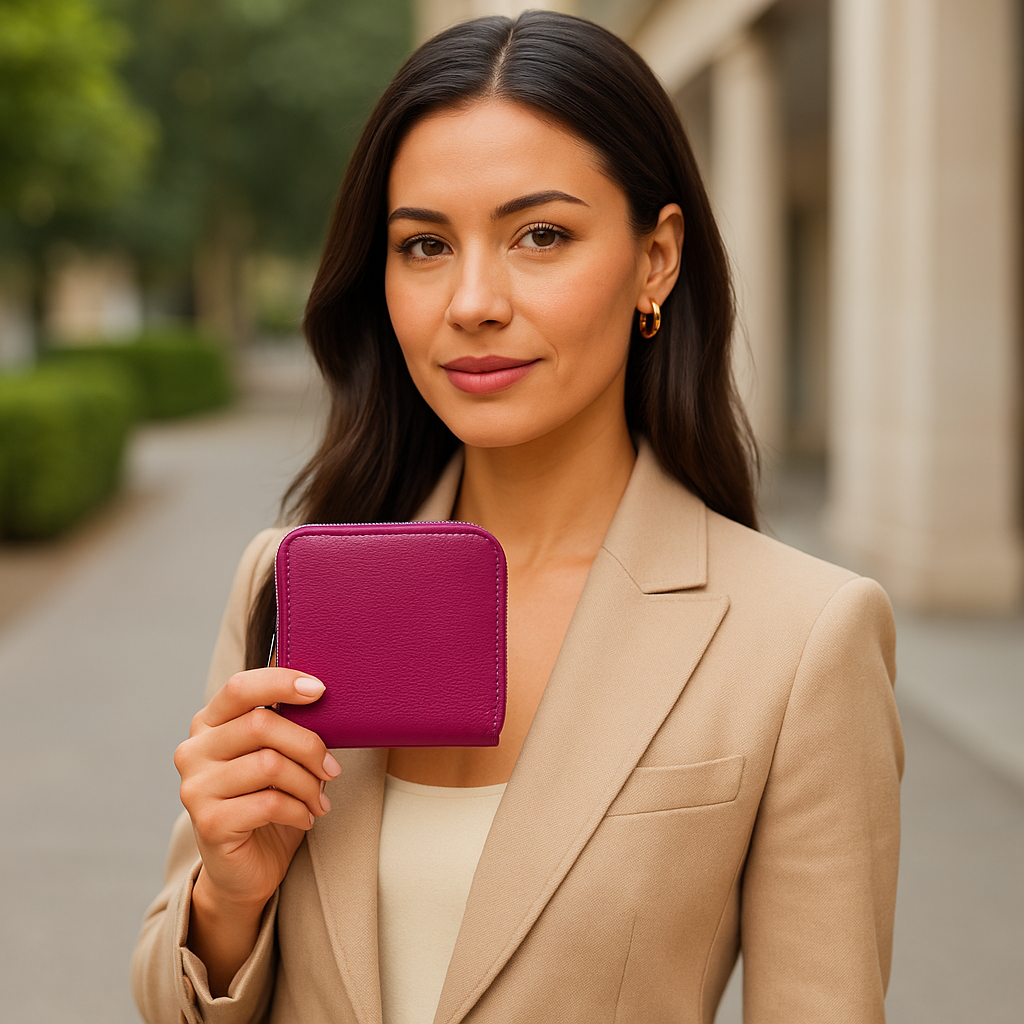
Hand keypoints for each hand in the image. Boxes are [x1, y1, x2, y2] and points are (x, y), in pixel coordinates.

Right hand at [174, 669, 340, 914]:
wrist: (245, 868)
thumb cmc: (265, 801)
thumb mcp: (274, 754)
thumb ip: (283, 724)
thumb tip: (319, 693)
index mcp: (208, 724)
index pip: (240, 687)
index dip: (282, 683)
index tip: (320, 690)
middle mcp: (194, 751)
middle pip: (262, 725)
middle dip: (308, 745)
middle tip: (332, 768)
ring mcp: (196, 788)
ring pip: (270, 764)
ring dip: (308, 783)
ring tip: (319, 798)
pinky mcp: (209, 823)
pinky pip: (270, 803)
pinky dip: (300, 810)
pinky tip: (307, 818)